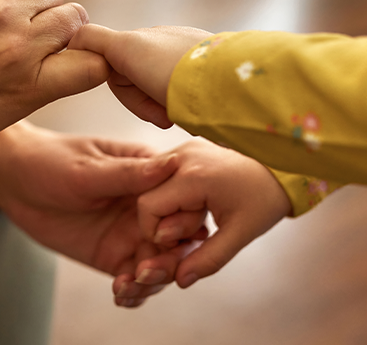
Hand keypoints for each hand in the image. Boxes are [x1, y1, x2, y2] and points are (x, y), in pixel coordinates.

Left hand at [0, 121, 181, 306]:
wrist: (14, 180)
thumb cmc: (51, 161)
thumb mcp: (88, 169)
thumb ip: (129, 174)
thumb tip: (173, 164)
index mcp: (147, 173)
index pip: (183, 198)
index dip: (184, 220)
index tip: (168, 236)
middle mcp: (145, 205)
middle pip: (178, 237)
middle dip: (172, 259)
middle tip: (148, 271)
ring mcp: (130, 231)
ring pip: (160, 263)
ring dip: (154, 280)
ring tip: (130, 283)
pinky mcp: (112, 254)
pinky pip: (134, 279)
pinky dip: (134, 292)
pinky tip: (120, 291)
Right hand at [68, 24, 211, 127]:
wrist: (226, 85)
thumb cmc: (172, 69)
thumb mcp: (125, 48)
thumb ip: (93, 39)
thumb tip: (73, 37)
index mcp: (149, 36)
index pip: (116, 65)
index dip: (123, 89)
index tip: (137, 98)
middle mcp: (168, 44)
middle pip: (136, 82)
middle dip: (144, 103)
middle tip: (162, 117)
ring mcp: (189, 59)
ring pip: (157, 93)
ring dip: (161, 108)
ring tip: (177, 116)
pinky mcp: (208, 75)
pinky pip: (182, 96)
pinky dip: (180, 108)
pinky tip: (191, 113)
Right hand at [125, 138, 290, 293]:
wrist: (282, 166)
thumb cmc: (264, 198)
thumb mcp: (240, 233)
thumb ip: (208, 258)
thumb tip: (180, 280)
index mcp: (194, 176)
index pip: (148, 207)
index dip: (157, 233)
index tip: (183, 242)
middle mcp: (182, 155)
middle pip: (147, 195)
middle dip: (164, 220)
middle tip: (195, 228)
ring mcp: (184, 148)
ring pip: (152, 184)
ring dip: (168, 205)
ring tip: (199, 212)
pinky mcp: (187, 148)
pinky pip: (163, 175)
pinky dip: (173, 193)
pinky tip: (196, 200)